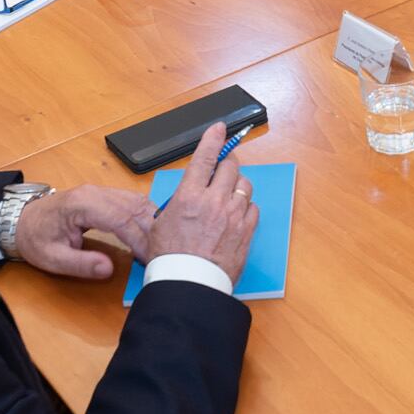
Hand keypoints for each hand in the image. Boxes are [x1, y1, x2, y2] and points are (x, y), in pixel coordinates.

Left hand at [13, 185, 157, 281]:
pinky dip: (146, 218)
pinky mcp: (106, 195)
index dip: (140, 239)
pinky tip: (152, 235)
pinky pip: (132, 202)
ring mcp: (101, 191)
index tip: (151, 258)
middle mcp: (95, 192)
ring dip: (152, 223)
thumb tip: (108, 269)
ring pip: (138, 202)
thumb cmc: (36, 238)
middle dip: (152, 232)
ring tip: (161, 247)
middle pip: (134, 207)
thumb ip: (81, 264)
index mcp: (82, 204)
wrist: (22, 220)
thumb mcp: (52, 258)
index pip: (121, 219)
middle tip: (163, 255)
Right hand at [145, 123, 258, 278]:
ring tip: (229, 195)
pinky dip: (246, 208)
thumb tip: (184, 197)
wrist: (189, 285)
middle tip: (224, 167)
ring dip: (238, 186)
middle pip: (231, 167)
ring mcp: (233, 216)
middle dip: (228, 163)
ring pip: (245, 186)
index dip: (213, 138)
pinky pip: (253, 209)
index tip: (219, 128)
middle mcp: (214, 201)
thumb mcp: (160, 225)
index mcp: (189, 196)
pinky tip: (236, 216)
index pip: (204, 156)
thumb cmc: (171, 260)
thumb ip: (174, 205)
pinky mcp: (246, 231)